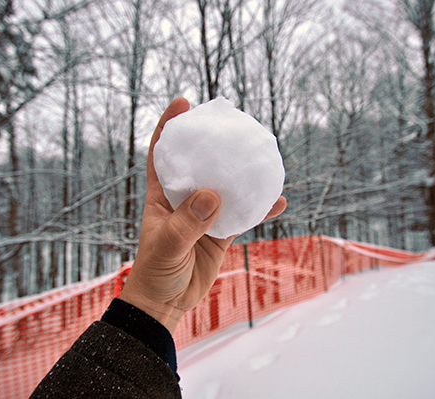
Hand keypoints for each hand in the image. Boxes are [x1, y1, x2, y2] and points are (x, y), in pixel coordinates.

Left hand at [119, 97, 286, 333]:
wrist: (167, 303)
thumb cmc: (156, 272)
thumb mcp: (167, 246)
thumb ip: (187, 223)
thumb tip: (212, 196)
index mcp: (161, 196)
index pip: (161, 153)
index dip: (169, 126)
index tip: (183, 103)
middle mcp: (183, 200)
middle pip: (198, 162)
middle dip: (211, 142)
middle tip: (231, 123)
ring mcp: (204, 215)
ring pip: (225, 186)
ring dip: (240, 172)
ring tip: (260, 154)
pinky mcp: (221, 233)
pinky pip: (243, 215)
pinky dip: (260, 208)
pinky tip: (278, 200)